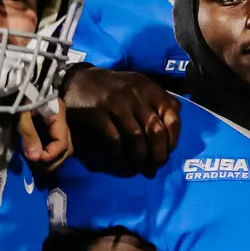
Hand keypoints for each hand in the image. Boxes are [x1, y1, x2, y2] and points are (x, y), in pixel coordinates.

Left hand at [19, 99, 72, 169]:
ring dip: (53, 159)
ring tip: (38, 165)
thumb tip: (35, 158)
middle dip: (54, 160)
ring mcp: (58, 125)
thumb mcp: (21, 114)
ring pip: (64, 147)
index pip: (62, 141)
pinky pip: (55, 144)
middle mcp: (62, 121)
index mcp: (58, 115)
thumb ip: (29, 134)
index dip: (52, 153)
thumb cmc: (18, 95)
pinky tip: (40, 158)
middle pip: (67, 147)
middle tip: (39, 168)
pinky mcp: (51, 127)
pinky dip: (49, 153)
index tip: (37, 160)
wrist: (14, 84)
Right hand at [63, 66, 181, 175]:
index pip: (172, 118)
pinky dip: (120, 156)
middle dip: (157, 155)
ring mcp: (116, 104)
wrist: (77, 81)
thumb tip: (170, 143)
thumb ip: (159, 107)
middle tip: (152, 168)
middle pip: (156, 132)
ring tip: (136, 169)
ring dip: (138, 159)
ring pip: (137, 139)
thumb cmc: (114, 90)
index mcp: (150, 89)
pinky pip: (115, 142)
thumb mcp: (141, 89)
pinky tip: (120, 164)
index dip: (172, 140)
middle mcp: (136, 95)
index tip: (167, 154)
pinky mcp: (97, 113)